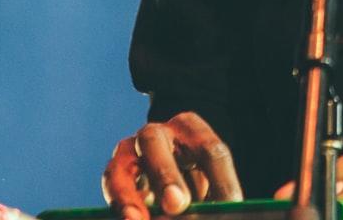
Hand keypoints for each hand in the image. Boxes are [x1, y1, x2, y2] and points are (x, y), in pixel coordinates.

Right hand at [101, 112, 242, 219]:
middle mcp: (159, 132)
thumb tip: (217, 214)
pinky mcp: (115, 169)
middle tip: (176, 205)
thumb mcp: (204, 184)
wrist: (161, 175)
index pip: (210, 149)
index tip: (230, 205)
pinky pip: (112, 183)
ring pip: (126, 162)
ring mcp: (131, 148)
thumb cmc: (191, 179)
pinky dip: (121, 203)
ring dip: (131, 196)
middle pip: (156, 142)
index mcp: (191, 130)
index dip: (221, 180)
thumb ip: (209, 197)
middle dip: (166, 175)